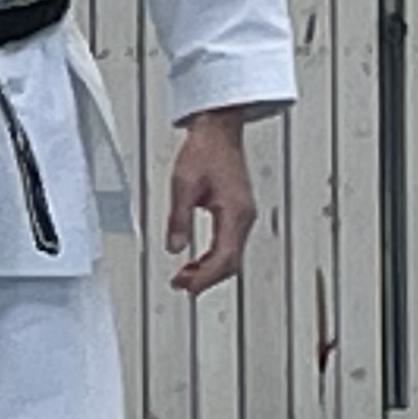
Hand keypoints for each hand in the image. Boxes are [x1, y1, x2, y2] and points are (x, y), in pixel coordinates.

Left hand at [162, 107, 258, 293]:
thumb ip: (178, 219)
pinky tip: (196, 260)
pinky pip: (229, 243)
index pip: (224, 257)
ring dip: (209, 269)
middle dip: (206, 278)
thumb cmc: (204, 151)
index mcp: (234, 212)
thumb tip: (174, 248)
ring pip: (231, 255)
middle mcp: (244, 217)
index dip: (205, 276)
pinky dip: (213, 256)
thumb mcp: (182, 185)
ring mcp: (244, 215)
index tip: (186, 287)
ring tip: (184, 277)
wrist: (218, 131)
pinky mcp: (238, 211)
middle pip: (230, 262)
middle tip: (181, 286)